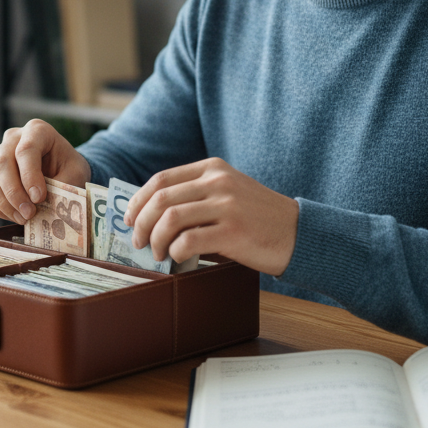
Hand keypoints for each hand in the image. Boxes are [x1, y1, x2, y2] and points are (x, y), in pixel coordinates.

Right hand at [0, 119, 90, 223]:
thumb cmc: (68, 168)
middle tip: (29, 213)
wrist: (61, 168)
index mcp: (37, 130)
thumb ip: (62, 186)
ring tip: (23, 218)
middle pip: (2, 163)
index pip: (26, 150)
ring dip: (3, 203)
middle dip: (14, 193)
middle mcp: (13, 138)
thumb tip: (47, 207)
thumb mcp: (75, 173)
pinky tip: (14, 215)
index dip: (30, 176)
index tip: (39, 198)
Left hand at [125, 157, 298, 275]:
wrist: (297, 233)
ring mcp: (226, 205)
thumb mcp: (227, 193)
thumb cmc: (256, 219)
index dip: (138, 201)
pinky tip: (177, 258)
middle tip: (137, 241)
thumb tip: (150, 217)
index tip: (129, 219)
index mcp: (212, 168)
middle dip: (141, 223)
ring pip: (170, 218)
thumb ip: (195, 197)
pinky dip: (175, 252)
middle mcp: (218, 181)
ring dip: (155, 239)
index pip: (161, 179)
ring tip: (157, 253)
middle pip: (160, 199)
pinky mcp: (233, 230)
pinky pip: (188, 240)